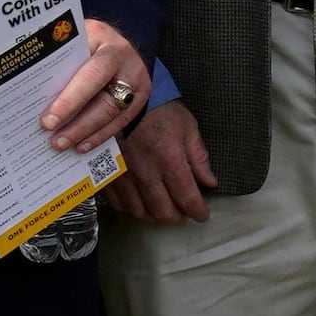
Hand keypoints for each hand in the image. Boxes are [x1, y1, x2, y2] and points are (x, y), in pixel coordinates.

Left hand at [39, 16, 152, 158]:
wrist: (106, 37)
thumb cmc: (76, 41)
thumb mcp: (65, 41)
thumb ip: (50, 60)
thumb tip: (20, 87)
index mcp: (103, 38)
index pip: (91, 75)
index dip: (70, 101)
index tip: (48, 121)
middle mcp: (125, 57)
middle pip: (105, 99)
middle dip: (78, 123)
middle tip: (55, 140)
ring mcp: (137, 77)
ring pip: (114, 113)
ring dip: (88, 133)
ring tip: (64, 145)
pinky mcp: (140, 94)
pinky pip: (122, 120)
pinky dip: (101, 135)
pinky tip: (83, 145)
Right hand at [111, 97, 215, 223]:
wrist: (122, 98)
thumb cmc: (160, 110)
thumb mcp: (188, 128)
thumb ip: (199, 158)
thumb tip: (210, 182)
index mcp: (169, 160)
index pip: (186, 197)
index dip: (197, 211)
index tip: (202, 216)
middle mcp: (145, 172)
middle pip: (162, 210)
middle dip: (176, 218)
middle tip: (183, 214)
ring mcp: (123, 175)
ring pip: (138, 211)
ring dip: (153, 216)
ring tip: (163, 212)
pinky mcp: (105, 174)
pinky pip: (117, 203)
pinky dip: (131, 209)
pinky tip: (139, 205)